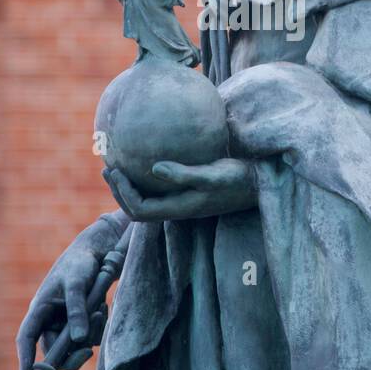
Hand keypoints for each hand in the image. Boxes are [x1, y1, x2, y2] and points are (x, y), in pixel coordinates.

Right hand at [15, 210, 126, 369]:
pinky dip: (97, 326)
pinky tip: (101, 306)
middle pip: (54, 352)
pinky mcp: (81, 322)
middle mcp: (50, 320)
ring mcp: (66, 323)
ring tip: (97, 309)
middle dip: (70, 355)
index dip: (24, 359)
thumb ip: (76, 309)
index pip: (27, 338)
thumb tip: (78, 340)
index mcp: (40, 309)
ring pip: (74, 346)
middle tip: (87, 354)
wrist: (98, 253)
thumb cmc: (81, 264)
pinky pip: (89, 337)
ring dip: (88, 334)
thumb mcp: (77, 284)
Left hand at [103, 159, 255, 221]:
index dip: (123, 194)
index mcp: (180, 208)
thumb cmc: (238, 178)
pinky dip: (147, 179)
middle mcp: (179, 208)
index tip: (114, 170)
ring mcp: (185, 202)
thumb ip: (184, 174)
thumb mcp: (213, 174)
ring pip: (148, 200)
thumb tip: (153, 168)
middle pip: (139, 210)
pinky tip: (148, 159)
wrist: (260, 184)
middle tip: (109, 168)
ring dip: (131, 187)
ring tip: (120, 165)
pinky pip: (161, 190)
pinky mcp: (191, 192)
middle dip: (120, 192)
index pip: (140, 210)